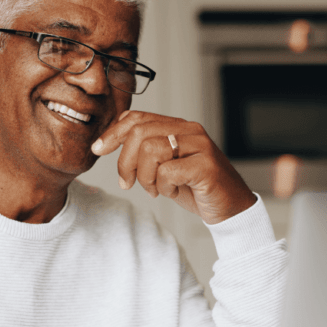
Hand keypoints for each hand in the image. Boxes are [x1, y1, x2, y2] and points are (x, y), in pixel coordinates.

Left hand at [91, 110, 255, 223]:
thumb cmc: (194, 187)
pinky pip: (167, 172)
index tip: (98, 150)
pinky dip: (163, 188)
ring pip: (151, 151)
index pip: (137, 118)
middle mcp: (189, 131)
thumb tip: (110, 144)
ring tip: (156, 189)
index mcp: (177, 127)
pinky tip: (173, 192)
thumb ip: (144, 152)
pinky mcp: (206, 166)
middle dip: (125, 161)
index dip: (113, 133)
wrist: (229, 208)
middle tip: (127, 182)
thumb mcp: (164, 167)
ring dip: (146, 177)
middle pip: (139, 132)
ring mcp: (200, 146)